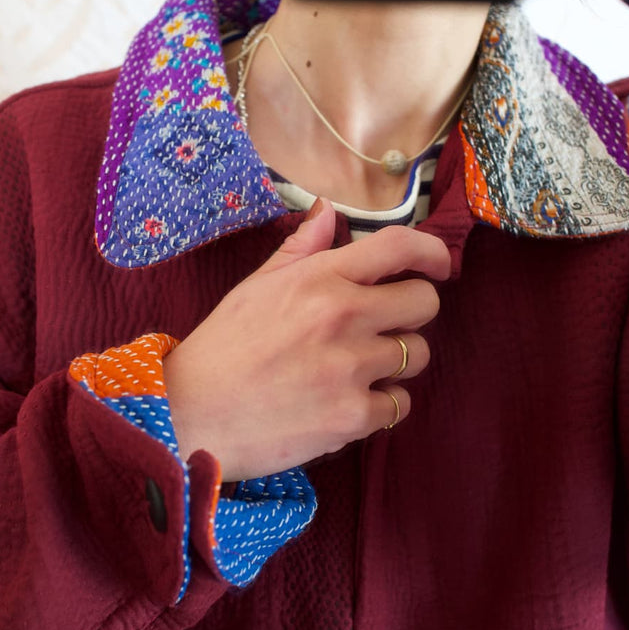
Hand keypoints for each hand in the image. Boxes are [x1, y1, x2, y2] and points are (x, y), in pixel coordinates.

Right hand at [163, 200, 449, 482]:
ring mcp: (351, 368)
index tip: (438, 266)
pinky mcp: (352, 417)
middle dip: (413, 312)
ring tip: (361, 368)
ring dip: (398, 361)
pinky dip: (383, 406)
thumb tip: (330, 212)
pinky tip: (351, 403)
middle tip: (386, 325)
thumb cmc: (221, 349)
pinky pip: (400, 405)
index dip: (431, 253)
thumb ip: (301, 250)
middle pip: (425, 303)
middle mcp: (343, 316)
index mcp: (319, 278)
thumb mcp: (255, 287)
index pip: (400, 247)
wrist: (190, 415)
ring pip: (417, 355)